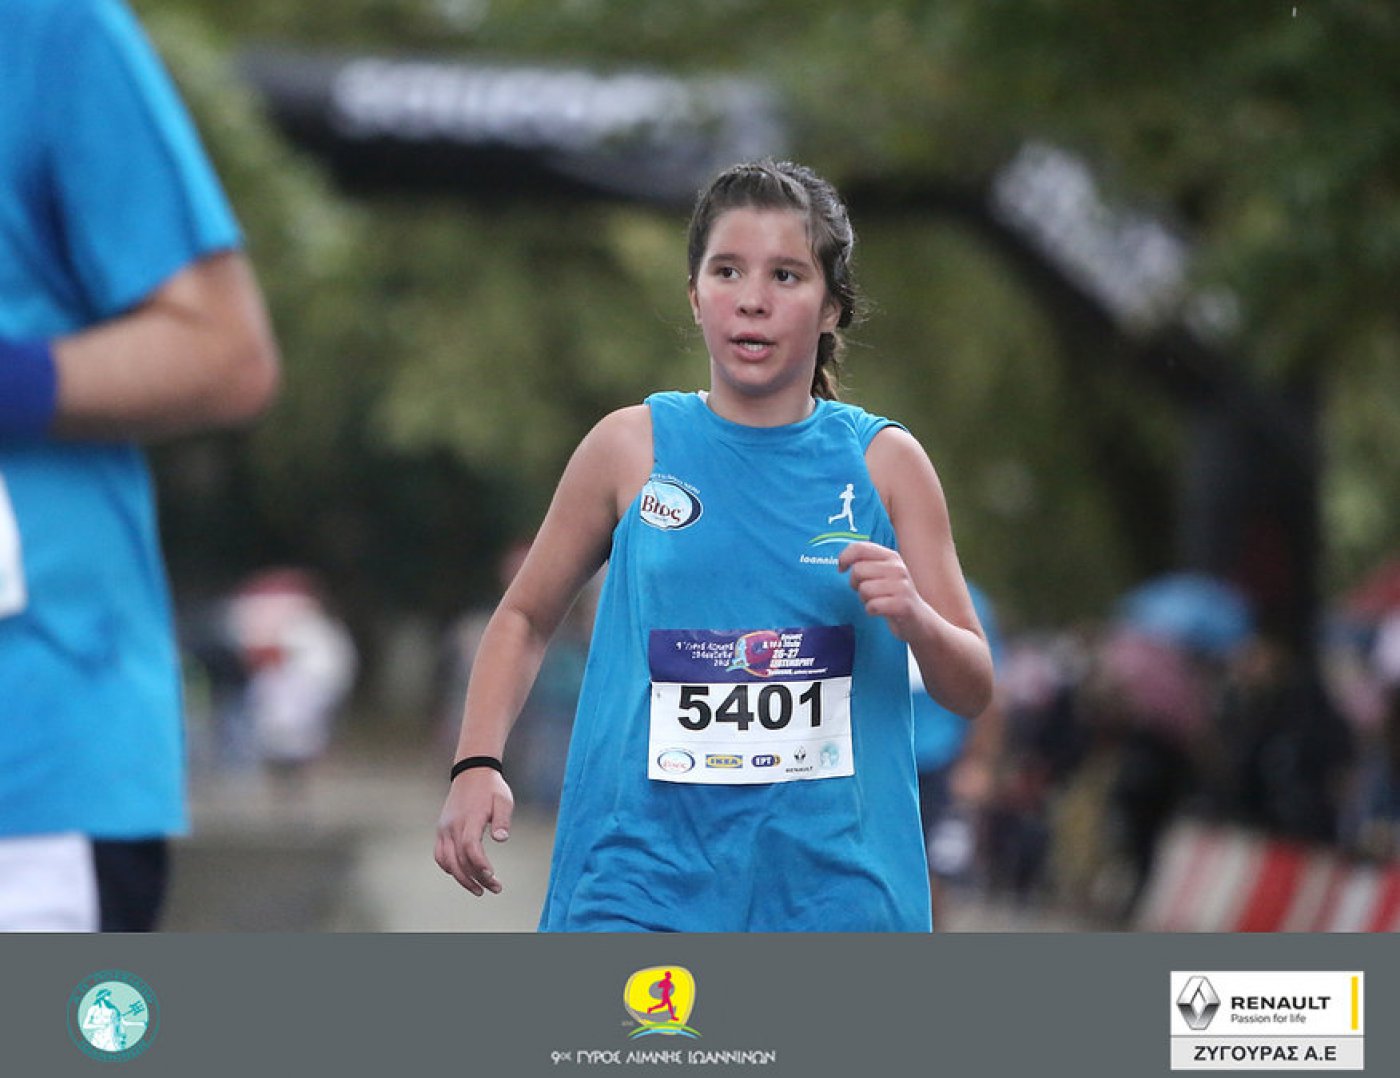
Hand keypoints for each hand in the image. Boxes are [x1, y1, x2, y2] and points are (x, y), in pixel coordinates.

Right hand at [434, 769, 513, 895]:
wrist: (471, 773)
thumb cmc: (491, 788)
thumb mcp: (504, 799)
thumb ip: (503, 819)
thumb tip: (501, 839)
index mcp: (470, 818)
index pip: (470, 847)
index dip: (479, 864)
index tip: (492, 876)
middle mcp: (453, 826)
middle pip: (460, 860)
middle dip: (476, 878)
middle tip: (495, 888)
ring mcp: (444, 829)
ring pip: (447, 861)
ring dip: (462, 878)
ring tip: (479, 889)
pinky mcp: (441, 830)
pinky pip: (440, 855)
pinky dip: (449, 868)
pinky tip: (463, 876)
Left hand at [837, 540, 929, 641]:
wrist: (918, 619)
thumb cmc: (892, 594)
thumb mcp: (882, 572)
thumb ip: (865, 562)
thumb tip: (842, 561)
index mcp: (891, 556)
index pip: (860, 547)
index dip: (845, 557)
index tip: (841, 569)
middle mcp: (898, 568)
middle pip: (858, 570)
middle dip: (855, 584)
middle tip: (867, 591)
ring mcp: (902, 586)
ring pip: (864, 589)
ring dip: (864, 599)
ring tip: (876, 600)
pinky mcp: (902, 605)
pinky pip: (872, 605)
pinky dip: (871, 610)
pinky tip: (880, 610)